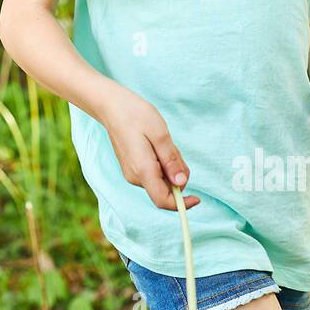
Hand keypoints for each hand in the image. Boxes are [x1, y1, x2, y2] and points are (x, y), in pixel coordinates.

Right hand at [98, 88, 199, 211]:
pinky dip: (161, 163)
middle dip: (177, 175)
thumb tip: (182, 182)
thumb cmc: (135, 115)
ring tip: (162, 143)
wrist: (110, 106)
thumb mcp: (160, 134)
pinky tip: (156, 144)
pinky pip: (153, 173)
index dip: (182, 204)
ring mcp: (132, 173)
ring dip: (169, 167)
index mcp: (143, 170)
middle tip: (173, 149)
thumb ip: (171, 161)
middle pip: (165, 190)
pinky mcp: (132, 168)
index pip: (163, 201)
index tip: (198, 197)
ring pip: (161, 180)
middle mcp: (135, 177)